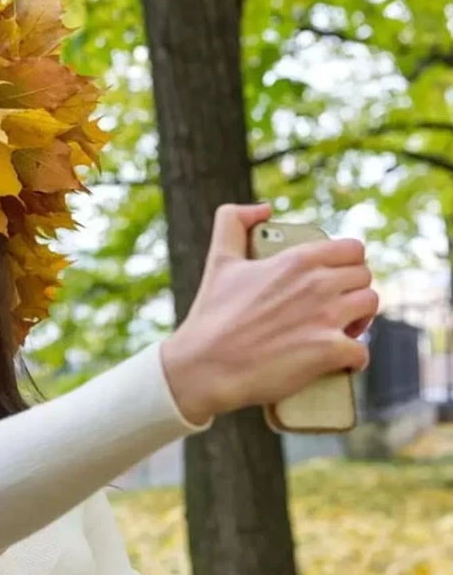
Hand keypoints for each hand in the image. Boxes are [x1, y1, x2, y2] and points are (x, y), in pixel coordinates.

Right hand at [161, 203, 377, 424]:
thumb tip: (263, 208)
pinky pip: (362, 352)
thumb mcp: (219, 260)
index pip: (352, 249)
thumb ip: (233, 221)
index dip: (347, 263)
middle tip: (335, 307)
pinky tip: (338, 362)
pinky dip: (353, 360)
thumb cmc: (211, 315)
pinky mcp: (329, 351)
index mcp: (297, 259)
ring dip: (359, 321)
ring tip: (339, 331)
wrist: (204, 365)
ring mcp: (326, 318)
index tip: (334, 278)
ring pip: (370, 308)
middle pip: (365, 277)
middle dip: (353, 291)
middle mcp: (317, 284)